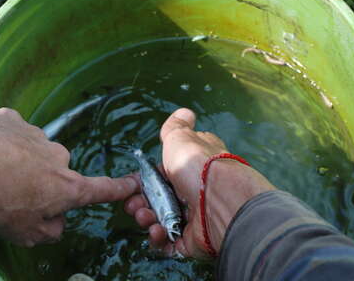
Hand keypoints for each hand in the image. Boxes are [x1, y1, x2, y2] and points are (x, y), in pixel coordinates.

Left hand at [0, 108, 137, 246]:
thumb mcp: (24, 232)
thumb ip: (47, 231)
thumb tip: (55, 222)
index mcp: (67, 186)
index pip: (100, 189)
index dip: (119, 189)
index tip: (133, 183)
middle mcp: (58, 156)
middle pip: (57, 173)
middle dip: (42, 183)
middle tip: (13, 196)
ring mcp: (36, 133)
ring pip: (34, 153)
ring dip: (21, 163)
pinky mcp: (12, 119)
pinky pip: (12, 135)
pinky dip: (3, 145)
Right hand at [124, 108, 274, 256]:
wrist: (221, 201)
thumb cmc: (199, 165)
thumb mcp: (182, 138)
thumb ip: (177, 126)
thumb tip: (185, 111)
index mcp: (189, 168)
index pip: (161, 175)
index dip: (143, 181)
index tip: (131, 184)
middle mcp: (191, 192)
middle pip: (156, 199)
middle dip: (139, 202)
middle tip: (134, 205)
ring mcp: (192, 217)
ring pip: (160, 221)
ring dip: (146, 219)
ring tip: (145, 218)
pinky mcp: (192, 239)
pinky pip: (169, 242)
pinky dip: (159, 238)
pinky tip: (157, 231)